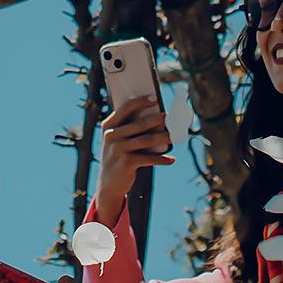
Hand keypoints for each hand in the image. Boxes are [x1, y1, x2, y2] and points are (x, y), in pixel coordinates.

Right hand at [93, 95, 171, 214]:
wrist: (108, 183)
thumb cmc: (118, 156)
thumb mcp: (117, 141)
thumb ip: (129, 129)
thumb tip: (157, 118)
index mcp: (108, 126)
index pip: (126, 108)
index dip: (141, 101)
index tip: (156, 98)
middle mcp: (111, 136)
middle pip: (139, 124)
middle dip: (158, 120)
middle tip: (171, 117)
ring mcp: (117, 149)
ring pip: (146, 140)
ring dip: (163, 138)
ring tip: (174, 136)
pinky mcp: (125, 163)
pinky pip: (148, 158)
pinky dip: (161, 159)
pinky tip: (171, 159)